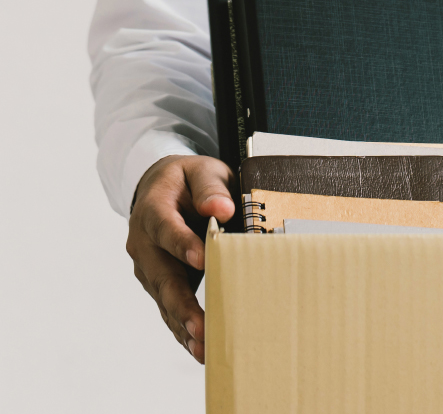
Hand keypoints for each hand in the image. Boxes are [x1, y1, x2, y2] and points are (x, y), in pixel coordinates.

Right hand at [127, 155, 235, 363]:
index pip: (165, 228)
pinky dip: (182, 329)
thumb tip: (220, 208)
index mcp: (153, 210)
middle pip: (162, 275)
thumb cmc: (189, 181)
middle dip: (181, 303)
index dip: (182, 244)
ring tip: (203, 348)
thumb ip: (210, 187)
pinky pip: (168, 308)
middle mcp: (144, 243)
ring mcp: (149, 267)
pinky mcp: (158, 283)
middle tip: (200, 326)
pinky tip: (199, 349)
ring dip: (183, 324)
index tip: (202, 259)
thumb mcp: (201, 171)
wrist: (163, 189)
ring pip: (164, 298)